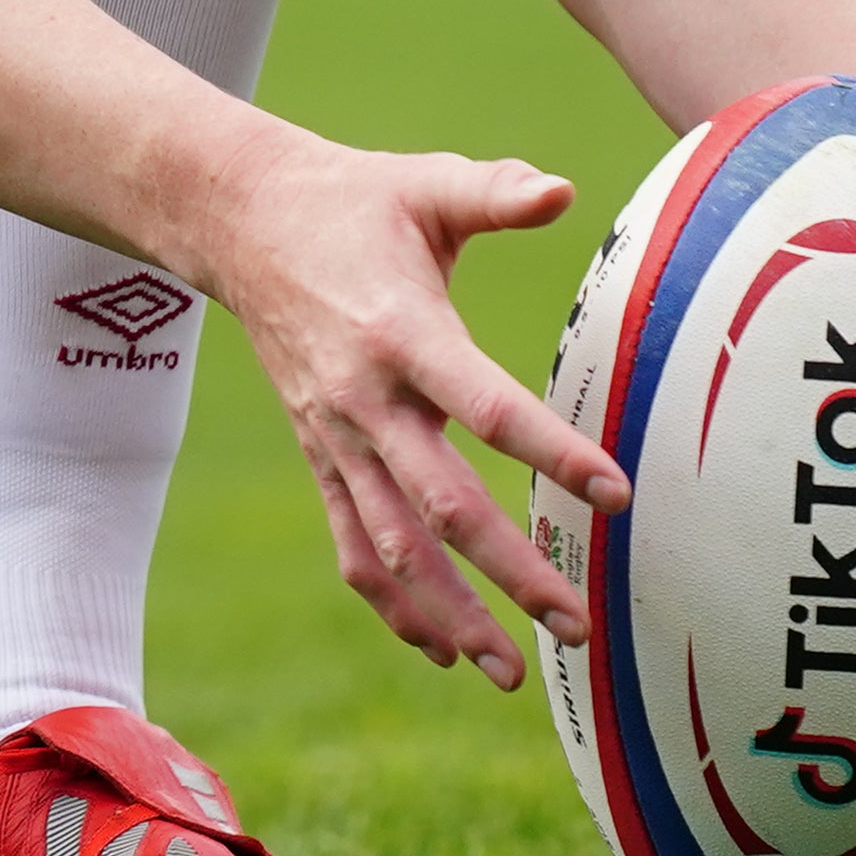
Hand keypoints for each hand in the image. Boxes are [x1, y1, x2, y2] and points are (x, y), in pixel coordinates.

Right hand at [193, 131, 627, 690]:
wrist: (240, 224)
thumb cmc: (353, 201)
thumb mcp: (424, 184)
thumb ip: (495, 192)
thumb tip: (563, 191)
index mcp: (402, 332)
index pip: (486, 407)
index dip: (552, 453)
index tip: (615, 493)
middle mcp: (366, 399)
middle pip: (443, 505)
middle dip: (512, 571)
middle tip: (577, 620)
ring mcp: (338, 437)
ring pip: (394, 547)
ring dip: (452, 614)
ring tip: (512, 671)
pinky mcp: (321, 456)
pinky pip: (352, 546)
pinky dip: (393, 604)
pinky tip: (442, 649)